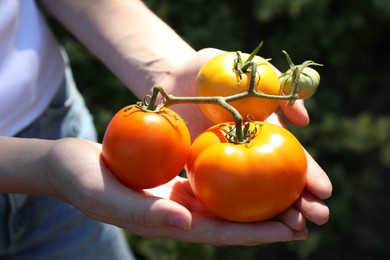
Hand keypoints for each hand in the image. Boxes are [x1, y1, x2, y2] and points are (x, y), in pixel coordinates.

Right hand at [44, 138, 308, 244]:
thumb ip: (147, 212)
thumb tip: (187, 223)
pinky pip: (214, 175)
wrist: (72, 163)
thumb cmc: (85, 180)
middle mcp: (181, 211)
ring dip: (261, 197)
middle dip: (270, 220)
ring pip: (229, 198)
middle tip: (308, 215)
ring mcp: (180, 194)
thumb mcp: (110, 197)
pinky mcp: (177, 175)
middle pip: (233, 218)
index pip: (220, 232)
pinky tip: (258, 164)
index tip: (290, 230)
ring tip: (296, 193)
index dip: (256, 234)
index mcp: (169, 222)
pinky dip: (238, 172)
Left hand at [157, 47, 331, 225]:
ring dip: (276, 212)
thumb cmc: (208, 69)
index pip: (292, 155)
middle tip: (318, 217)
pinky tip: (250, 226)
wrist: (171, 80)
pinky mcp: (200, 170)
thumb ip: (276, 85)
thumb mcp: (244, 67)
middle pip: (279, 181)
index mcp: (262, 130)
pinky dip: (235, 210)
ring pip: (254, 194)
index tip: (324, 191)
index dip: (309, 172)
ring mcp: (225, 163)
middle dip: (301, 200)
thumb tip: (304, 122)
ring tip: (296, 229)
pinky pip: (218, 193)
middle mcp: (248, 151)